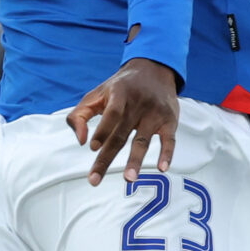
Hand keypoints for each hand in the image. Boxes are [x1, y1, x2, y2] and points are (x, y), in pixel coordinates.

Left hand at [67, 56, 179, 184]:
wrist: (154, 69)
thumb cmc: (119, 88)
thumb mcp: (97, 94)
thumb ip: (80, 115)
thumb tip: (80, 142)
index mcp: (119, 94)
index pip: (111, 114)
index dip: (102, 130)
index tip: (92, 148)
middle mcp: (138, 104)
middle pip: (121, 135)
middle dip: (106, 158)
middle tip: (94, 180)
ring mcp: (155, 113)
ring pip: (143, 141)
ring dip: (135, 161)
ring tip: (129, 179)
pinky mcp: (169, 120)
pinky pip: (169, 140)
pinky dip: (167, 154)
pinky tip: (162, 168)